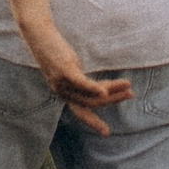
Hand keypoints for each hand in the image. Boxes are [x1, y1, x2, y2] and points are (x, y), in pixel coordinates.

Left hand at [19, 11, 131, 127]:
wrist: (38, 34)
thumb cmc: (55, 49)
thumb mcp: (70, 67)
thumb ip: (80, 79)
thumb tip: (95, 86)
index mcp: (63, 93)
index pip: (80, 112)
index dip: (93, 122)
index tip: (106, 133)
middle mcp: (62, 92)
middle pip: (91, 102)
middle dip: (112, 100)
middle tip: (130, 95)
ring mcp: (62, 82)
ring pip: (90, 93)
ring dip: (112, 91)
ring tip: (128, 86)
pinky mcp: (64, 71)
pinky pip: (82, 83)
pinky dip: (95, 88)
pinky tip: (106, 90)